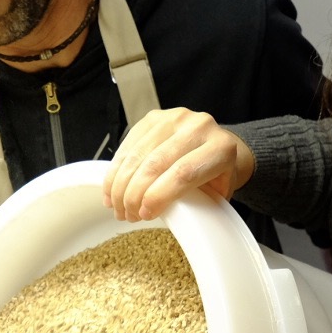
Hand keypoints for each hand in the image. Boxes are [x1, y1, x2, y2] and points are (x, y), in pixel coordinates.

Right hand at [104, 108, 255, 221]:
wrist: (218, 147)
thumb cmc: (217, 176)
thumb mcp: (215, 195)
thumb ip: (195, 204)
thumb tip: (161, 215)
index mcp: (220, 148)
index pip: (183, 173)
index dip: (158, 196)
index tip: (145, 214)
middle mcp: (199, 127)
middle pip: (156, 163)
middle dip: (134, 194)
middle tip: (127, 215)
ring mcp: (174, 118)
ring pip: (138, 154)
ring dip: (120, 184)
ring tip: (117, 206)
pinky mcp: (154, 117)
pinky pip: (128, 145)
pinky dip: (115, 170)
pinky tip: (111, 188)